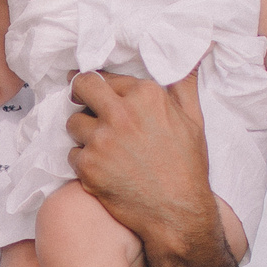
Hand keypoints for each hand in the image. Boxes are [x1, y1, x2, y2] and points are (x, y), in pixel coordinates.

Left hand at [62, 70, 220, 256]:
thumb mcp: (193, 119)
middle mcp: (121, 114)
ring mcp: (101, 140)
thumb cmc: (187, 167)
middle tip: (83, 102)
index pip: (109, 77)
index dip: (105, 87)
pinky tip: (103, 169)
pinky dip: (84, 161)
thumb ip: (184, 82)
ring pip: (73, 123)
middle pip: (81, 86)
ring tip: (103, 146)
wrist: (178, 214)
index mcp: (146, 95)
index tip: (101, 93)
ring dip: (83, 132)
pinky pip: (72, 154)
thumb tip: (194, 52)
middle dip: (79, 93)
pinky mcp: (87, 166)